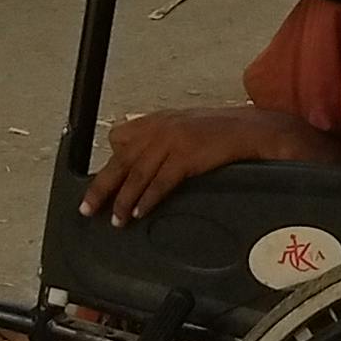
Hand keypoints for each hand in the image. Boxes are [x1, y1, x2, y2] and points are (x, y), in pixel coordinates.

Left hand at [82, 100, 278, 222]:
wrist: (253, 129)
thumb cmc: (223, 132)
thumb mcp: (186, 128)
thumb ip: (162, 141)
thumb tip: (142, 166)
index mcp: (158, 121)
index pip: (120, 138)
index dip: (108, 164)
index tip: (96, 185)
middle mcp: (160, 128)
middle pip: (121, 160)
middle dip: (102, 186)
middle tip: (88, 207)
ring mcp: (172, 141)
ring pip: (136, 174)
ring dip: (123, 200)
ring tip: (116, 219)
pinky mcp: (186, 155)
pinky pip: (159, 182)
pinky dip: (147, 199)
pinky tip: (139, 212)